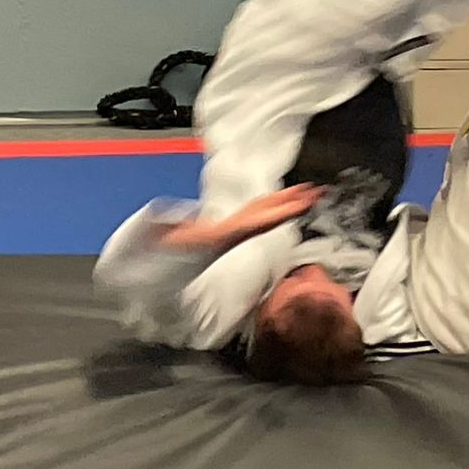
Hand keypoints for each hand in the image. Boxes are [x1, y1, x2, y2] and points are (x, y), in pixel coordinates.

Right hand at [158, 183, 323, 253]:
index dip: (281, 213)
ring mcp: (226, 235)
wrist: (149, 277)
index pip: (255, 223)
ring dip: (283, 203)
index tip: (304, 203)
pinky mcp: (221, 232)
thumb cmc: (152, 258)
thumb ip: (163, 228)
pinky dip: (266, 205)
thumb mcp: (153, 241)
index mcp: (216, 238)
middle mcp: (228, 237)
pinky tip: (276, 200)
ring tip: (306, 190)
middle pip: (267, 218)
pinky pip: (250, 216)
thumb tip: (178, 222)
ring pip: (261, 216)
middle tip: (319, 191)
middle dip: (293, 205)